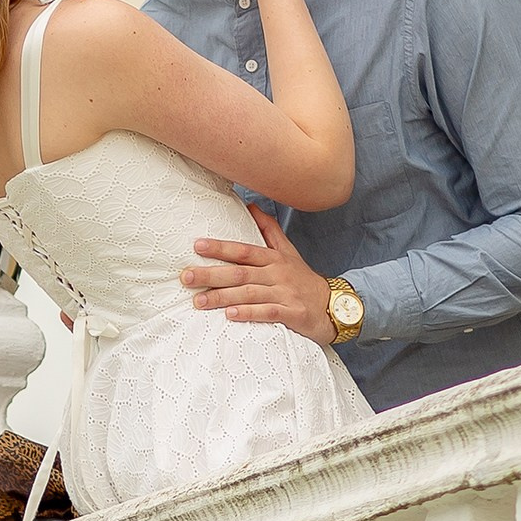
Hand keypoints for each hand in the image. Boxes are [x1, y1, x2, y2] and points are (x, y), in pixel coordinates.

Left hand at [181, 208, 333, 345]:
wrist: (334, 305)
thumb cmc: (303, 279)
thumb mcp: (288, 252)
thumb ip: (269, 230)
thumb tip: (250, 205)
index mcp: (274, 258)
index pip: (243, 250)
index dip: (220, 247)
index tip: (197, 246)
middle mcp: (277, 274)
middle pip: (241, 272)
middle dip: (211, 274)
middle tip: (186, 277)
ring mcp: (285, 294)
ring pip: (250, 293)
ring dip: (223, 297)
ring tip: (199, 301)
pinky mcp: (292, 314)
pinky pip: (269, 313)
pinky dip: (249, 313)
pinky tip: (231, 315)